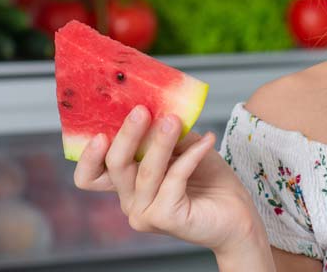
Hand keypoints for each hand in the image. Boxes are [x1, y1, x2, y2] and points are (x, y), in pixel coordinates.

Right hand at [73, 104, 266, 254]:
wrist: (237, 212)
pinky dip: (191, 155)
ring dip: (161, 141)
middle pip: (115, 166)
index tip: (100, 132)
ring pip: (146, 171)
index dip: (88, 157)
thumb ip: (165, 133)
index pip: (91, 176)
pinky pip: (174, 178)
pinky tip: (208, 140)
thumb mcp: (185, 147)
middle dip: (128, 135)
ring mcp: (145, 213)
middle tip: (142, 111)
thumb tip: (157, 108)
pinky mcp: (165, 218)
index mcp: (127, 184)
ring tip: (175, 120)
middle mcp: (130, 201)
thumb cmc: (209, 180)